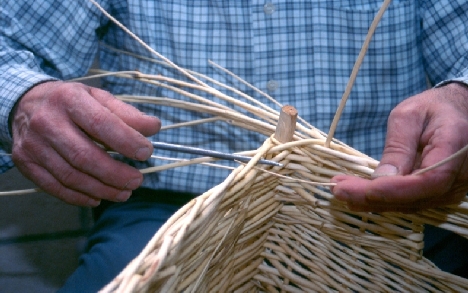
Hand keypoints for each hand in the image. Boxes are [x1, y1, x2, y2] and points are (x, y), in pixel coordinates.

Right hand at [11, 81, 160, 205]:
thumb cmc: (71, 102)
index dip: (127, 141)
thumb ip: (127, 113)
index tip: (146, 153)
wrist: (24, 104)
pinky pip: (54, 187)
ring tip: (124, 192)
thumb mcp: (98, 97)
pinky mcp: (25, 163)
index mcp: (69, 99)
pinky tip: (98, 198)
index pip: (102, 124)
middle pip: (84, 156)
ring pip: (71, 176)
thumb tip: (154, 127)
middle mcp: (47, 122)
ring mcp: (33, 145)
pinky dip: (79, 197)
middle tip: (137, 180)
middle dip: (116, 173)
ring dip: (102, 189)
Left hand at [331, 82, 467, 212]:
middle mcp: (461, 175)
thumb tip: (380, 179)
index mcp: (455, 146)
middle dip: (372, 197)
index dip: (394, 189)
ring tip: (340, 190)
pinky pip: (411, 202)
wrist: (457, 113)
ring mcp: (454, 189)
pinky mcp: (441, 195)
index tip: (360, 189)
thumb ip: (398, 147)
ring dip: (372, 202)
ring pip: (411, 205)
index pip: (429, 179)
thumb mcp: (409, 116)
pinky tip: (357, 195)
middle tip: (336, 188)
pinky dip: (383, 200)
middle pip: (416, 197)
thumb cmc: (432, 109)